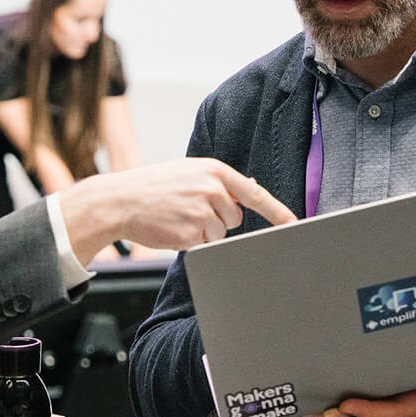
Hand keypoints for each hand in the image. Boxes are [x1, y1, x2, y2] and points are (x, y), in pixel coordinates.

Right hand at [60, 158, 294, 263]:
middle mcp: (212, 190)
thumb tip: (251, 189)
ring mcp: (201, 212)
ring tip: (178, 217)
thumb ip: (219, 182)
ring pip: (219, 234)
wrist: (120, 200)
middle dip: (217, 219)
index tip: (294, 224)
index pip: (255, 194)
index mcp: (214, 171)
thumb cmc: (154, 186)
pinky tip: (173, 228)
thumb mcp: (189, 172)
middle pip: (235, 218)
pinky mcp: (190, 233)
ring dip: (202, 232)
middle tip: (190, 210)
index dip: (278, 212)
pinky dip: (191, 241)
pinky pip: (204, 245)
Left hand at [320, 370, 415, 416]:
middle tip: (325, 410)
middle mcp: (408, 411)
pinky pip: (370, 414)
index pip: (393, 412)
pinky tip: (330, 405)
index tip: (347, 404)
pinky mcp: (393, 404)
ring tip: (320, 410)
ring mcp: (400, 410)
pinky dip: (349, 413)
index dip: (369, 411)